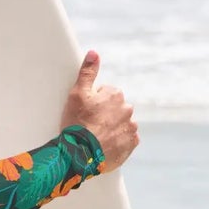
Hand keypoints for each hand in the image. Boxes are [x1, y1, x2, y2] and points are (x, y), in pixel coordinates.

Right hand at [61, 50, 138, 172]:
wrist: (81, 154)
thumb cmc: (77, 124)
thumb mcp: (77, 94)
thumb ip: (87, 72)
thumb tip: (94, 53)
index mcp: (115, 95)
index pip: (105, 94)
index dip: (93, 103)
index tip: (85, 113)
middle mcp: (127, 109)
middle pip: (115, 109)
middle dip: (105, 115)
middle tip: (89, 126)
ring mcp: (130, 127)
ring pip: (121, 124)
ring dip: (112, 128)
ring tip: (96, 137)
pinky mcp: (131, 144)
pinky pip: (126, 140)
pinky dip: (118, 141)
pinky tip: (105, 145)